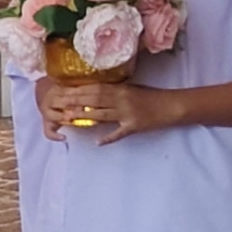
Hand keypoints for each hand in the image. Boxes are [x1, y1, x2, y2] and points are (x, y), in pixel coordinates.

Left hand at [53, 81, 172, 145]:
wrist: (171, 105)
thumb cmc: (151, 96)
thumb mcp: (132, 89)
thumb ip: (114, 90)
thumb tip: (96, 91)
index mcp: (121, 89)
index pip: (95, 89)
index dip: (78, 91)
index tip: (64, 91)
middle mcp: (121, 99)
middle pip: (94, 100)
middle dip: (76, 102)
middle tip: (60, 104)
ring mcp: (127, 113)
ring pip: (102, 115)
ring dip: (85, 117)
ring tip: (70, 119)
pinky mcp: (134, 126)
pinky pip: (119, 133)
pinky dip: (108, 138)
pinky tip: (97, 142)